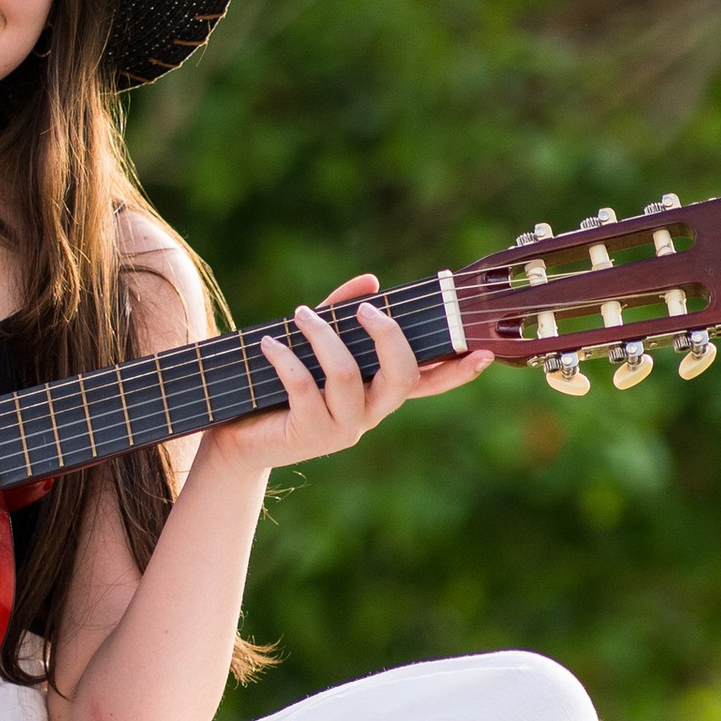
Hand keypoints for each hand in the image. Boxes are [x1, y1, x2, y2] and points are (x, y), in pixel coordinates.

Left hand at [207, 277, 491, 473]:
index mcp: (378, 392)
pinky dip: (287, 359)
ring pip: (348, 376)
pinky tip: (269, 343)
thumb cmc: (277, 387)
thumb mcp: (313, 345)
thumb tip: (370, 282)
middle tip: (364, 310)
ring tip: (301, 314)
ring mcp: (343, 428)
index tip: (483, 350)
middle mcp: (370, 413)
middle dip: (387, 336)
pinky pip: (304, 388)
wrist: (237, 439)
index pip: (427, 382)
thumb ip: (340, 313)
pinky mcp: (310, 435)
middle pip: (400, 376)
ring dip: (323, 338)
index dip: (456, 370)